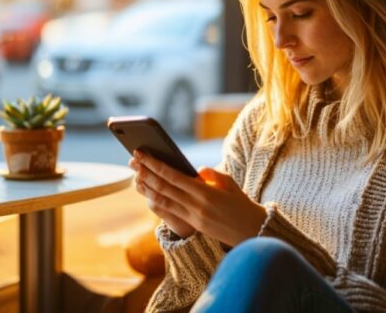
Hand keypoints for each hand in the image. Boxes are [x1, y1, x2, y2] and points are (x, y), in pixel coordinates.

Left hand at [129, 150, 266, 246]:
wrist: (253, 231)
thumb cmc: (242, 204)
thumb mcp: (230, 183)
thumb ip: (212, 175)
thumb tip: (196, 171)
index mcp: (205, 192)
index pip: (173, 176)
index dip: (154, 165)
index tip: (142, 154)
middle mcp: (196, 205)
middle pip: (163, 187)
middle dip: (146, 173)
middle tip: (132, 160)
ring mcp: (193, 217)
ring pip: (163, 201)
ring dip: (147, 187)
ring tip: (135, 175)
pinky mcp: (193, 226)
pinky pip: (169, 212)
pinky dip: (156, 202)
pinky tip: (148, 193)